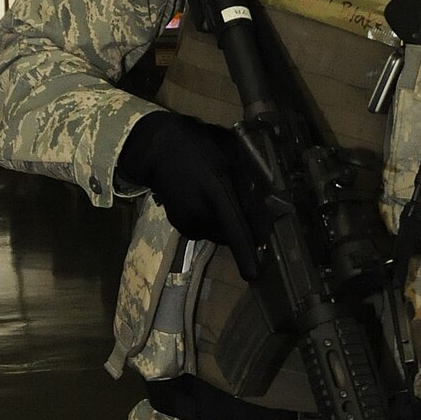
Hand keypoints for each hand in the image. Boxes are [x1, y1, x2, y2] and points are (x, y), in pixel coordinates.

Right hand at [116, 111, 250, 249]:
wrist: (158, 148)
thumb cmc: (198, 144)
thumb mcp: (229, 152)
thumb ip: (244, 177)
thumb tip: (262, 198)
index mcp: (217, 192)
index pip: (235, 230)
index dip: (246, 254)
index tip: (254, 274)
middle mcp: (201, 213)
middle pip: (230, 235)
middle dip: (239, 228)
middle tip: (239, 206)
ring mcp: (188, 221)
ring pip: (217, 234)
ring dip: (223, 224)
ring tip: (216, 198)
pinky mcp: (179, 225)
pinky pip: (203, 231)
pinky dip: (209, 222)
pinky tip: (204, 202)